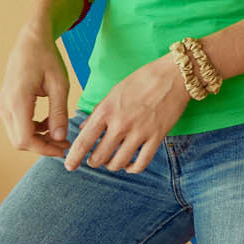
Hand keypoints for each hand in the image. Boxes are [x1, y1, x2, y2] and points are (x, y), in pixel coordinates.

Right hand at [0, 24, 71, 156]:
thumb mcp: (59, 85)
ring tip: (60, 133)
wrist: (30, 41)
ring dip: (37, 138)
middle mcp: (4, 106)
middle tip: (65, 143)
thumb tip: (59, 137)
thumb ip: (59, 112)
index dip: (44, 149)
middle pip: (19, 141)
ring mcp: (1, 105)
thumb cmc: (47, 59)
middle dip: (42, 146)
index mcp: (17, 101)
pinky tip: (49, 123)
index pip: (25, 139)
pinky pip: (16, 125)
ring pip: (16, 135)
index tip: (63, 149)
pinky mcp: (4, 104)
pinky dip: (32, 129)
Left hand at [64, 54, 188, 172]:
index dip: (73, 157)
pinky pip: (142, 162)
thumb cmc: (142, 80)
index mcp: (106, 111)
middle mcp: (120, 124)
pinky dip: (133, 168)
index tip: (69, 166)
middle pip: (99, 157)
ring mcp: (140, 132)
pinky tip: (130, 165)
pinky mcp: (157, 137)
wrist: (174, 75)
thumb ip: (98, 112)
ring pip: (118, 163)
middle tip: (95, 160)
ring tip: (112, 162)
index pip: (83, 141)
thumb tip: (83, 128)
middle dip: (94, 162)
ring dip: (112, 166)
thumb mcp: (114, 92)